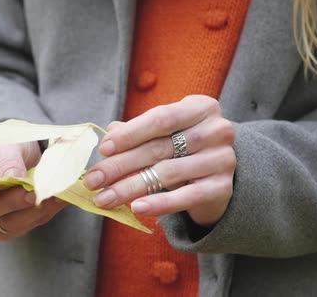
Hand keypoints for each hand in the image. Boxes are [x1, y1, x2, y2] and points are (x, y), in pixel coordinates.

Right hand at [0, 141, 67, 240]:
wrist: (23, 151)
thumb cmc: (5, 143)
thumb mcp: (5, 142)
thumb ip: (7, 159)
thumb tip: (11, 178)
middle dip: (10, 203)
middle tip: (31, 190)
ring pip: (6, 226)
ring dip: (30, 212)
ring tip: (50, 193)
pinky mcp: (9, 226)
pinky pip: (25, 227)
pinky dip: (42, 214)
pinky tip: (56, 199)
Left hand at [83, 95, 235, 226]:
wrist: (219, 173)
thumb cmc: (183, 146)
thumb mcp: (164, 133)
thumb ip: (137, 131)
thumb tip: (107, 135)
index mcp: (200, 108)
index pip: (160, 119)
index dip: (130, 134)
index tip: (103, 149)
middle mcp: (217, 130)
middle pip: (159, 149)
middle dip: (120, 165)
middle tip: (93, 180)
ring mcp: (223, 159)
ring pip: (167, 174)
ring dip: (130, 188)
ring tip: (104, 198)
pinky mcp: (223, 188)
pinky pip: (186, 197)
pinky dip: (159, 204)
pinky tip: (136, 208)